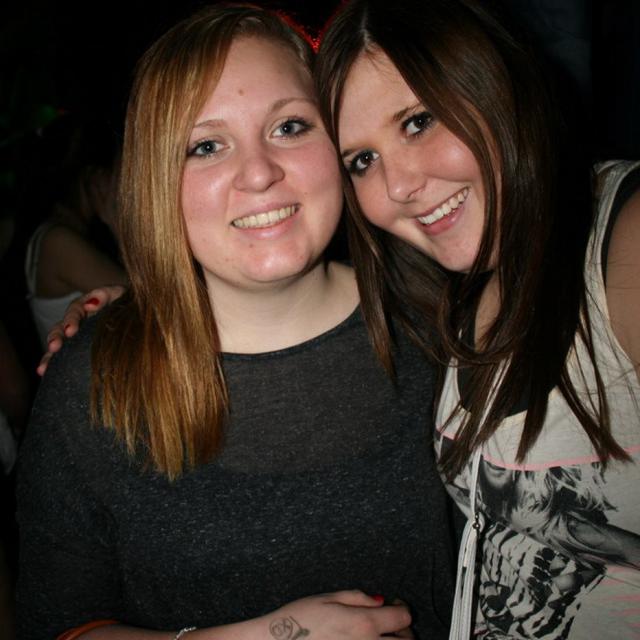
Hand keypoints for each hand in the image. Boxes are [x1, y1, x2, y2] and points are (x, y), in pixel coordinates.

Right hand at [37, 285, 125, 375]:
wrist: (134, 314)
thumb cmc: (125, 303)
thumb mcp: (118, 294)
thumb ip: (104, 295)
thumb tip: (91, 304)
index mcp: (86, 306)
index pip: (75, 310)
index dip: (71, 320)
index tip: (71, 331)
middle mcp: (77, 321)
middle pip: (61, 328)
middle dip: (57, 337)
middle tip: (54, 347)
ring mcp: (76, 336)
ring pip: (58, 345)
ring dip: (50, 355)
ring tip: (44, 367)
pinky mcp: (78, 350)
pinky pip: (63, 358)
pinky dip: (53, 365)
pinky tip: (44, 373)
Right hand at [257, 590, 411, 639]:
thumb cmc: (299, 619)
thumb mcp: (328, 597)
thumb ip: (358, 598)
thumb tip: (379, 600)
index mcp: (363, 623)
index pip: (403, 617)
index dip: (402, 608)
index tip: (395, 604)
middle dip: (405, 632)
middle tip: (393, 624)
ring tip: (383, 637)